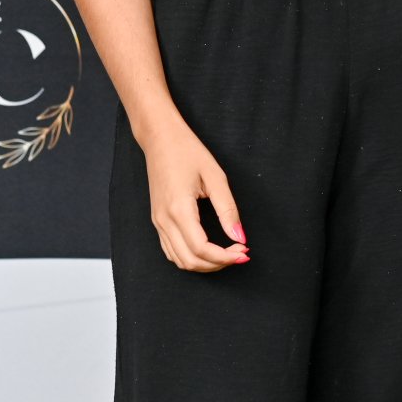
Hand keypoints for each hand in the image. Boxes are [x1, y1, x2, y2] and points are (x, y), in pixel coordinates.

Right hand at [141, 121, 249, 272]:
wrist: (160, 138)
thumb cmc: (188, 152)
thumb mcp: (215, 177)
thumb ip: (228, 209)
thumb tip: (240, 237)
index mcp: (179, 209)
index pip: (201, 249)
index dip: (225, 257)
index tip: (244, 252)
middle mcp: (164, 220)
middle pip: (190, 261)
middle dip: (218, 264)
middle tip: (240, 253)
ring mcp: (157, 222)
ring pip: (179, 260)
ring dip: (205, 264)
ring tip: (227, 253)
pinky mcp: (157, 220)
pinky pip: (171, 251)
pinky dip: (191, 257)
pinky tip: (209, 250)